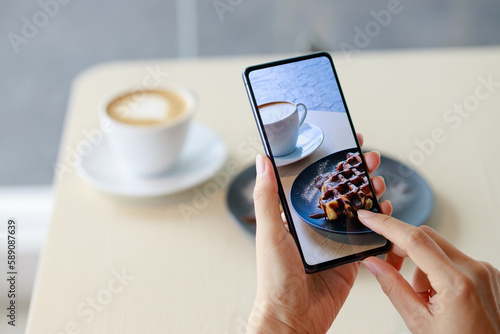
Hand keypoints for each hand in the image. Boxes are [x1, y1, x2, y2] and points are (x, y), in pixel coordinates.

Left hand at [247, 134, 391, 333]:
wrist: (293, 317)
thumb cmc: (275, 277)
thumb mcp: (270, 232)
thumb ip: (267, 197)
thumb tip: (261, 161)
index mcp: (295, 216)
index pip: (315, 181)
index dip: (330, 162)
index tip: (344, 142)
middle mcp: (316, 226)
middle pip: (341, 193)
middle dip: (356, 173)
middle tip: (369, 158)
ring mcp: (335, 241)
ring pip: (357, 211)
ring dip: (370, 193)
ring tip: (379, 180)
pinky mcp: (350, 258)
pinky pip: (368, 236)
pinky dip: (379, 222)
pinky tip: (385, 210)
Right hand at [359, 211, 499, 333]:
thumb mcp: (419, 323)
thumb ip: (393, 288)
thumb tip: (372, 263)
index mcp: (457, 283)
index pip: (414, 240)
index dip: (386, 225)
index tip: (369, 217)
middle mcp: (474, 269)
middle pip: (426, 238)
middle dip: (403, 249)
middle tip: (390, 268)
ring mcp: (484, 270)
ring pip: (438, 249)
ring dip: (423, 266)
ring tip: (427, 299)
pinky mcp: (488, 273)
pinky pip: (453, 259)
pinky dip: (439, 271)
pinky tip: (441, 296)